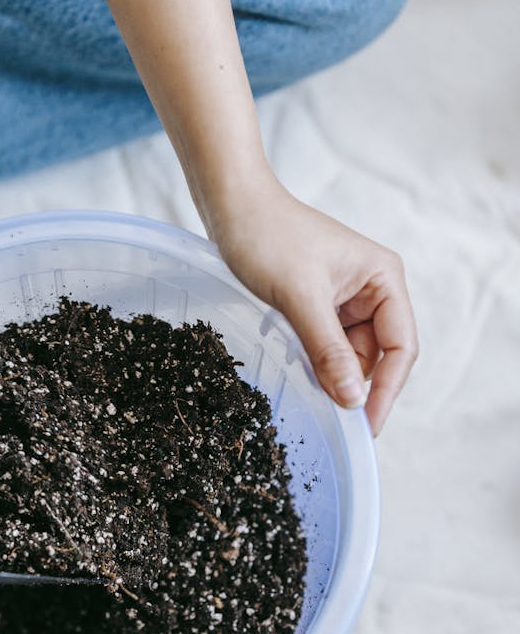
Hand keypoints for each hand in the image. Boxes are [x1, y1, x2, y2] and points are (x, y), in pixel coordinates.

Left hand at [211, 172, 418, 434]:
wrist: (231, 205)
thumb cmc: (268, 235)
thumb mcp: (299, 297)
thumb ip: (328, 351)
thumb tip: (354, 400)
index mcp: (384, 279)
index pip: (401, 347)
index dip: (386, 390)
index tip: (365, 427)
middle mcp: (372, 290)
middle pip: (374, 357)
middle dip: (350, 382)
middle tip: (324, 413)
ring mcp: (346, 300)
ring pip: (347, 356)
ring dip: (326, 372)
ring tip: (298, 375)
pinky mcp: (320, 307)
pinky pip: (324, 347)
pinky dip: (311, 360)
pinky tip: (291, 363)